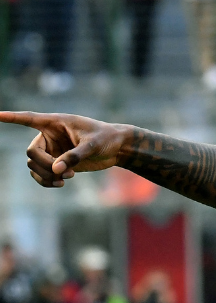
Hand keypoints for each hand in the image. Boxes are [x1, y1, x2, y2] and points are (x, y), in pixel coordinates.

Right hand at [0, 111, 126, 187]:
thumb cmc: (107, 139)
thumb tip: (56, 170)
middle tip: (64, 173)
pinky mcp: (56, 162)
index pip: (29, 118)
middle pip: (32, 153)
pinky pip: (40, 174)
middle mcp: (50, 135)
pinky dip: (46, 181)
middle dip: (44, 166)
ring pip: (34, 166)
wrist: (117, 148)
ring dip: (46, 175)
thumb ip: (75, 155)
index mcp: (56, 122)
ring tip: (66, 178)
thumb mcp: (93, 145)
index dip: (12, 118)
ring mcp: (52, 150)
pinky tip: (60, 184)